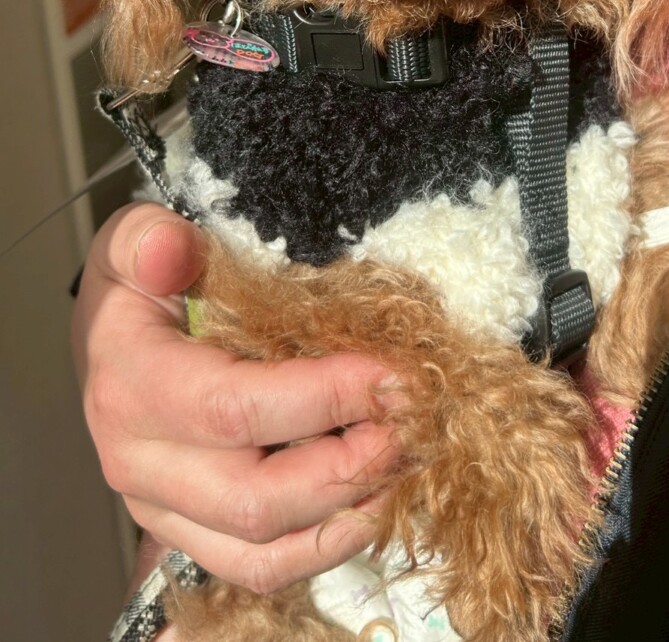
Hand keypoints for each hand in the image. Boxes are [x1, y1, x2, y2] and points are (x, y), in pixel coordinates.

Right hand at [72, 202, 397, 593]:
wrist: (111, 341)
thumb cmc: (139, 288)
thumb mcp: (134, 241)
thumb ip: (151, 241)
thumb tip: (174, 251)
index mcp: (131, 388)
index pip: (236, 409)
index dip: (325, 397)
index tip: (393, 373)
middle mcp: (140, 464)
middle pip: (257, 498)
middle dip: (352, 464)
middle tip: (414, 420)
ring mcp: (163, 511)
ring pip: (263, 549)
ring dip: (350, 510)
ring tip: (406, 457)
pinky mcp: (190, 534)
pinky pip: (260, 568)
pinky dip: (325, 545)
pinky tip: (372, 497)